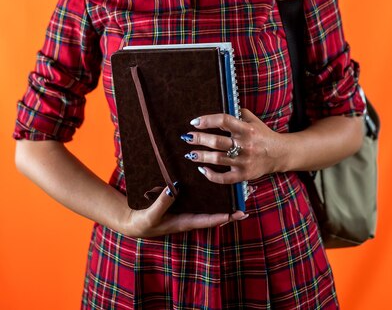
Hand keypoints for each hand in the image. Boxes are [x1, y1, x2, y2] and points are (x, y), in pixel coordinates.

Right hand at [122, 187, 247, 237]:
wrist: (132, 222)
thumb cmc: (142, 222)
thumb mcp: (151, 215)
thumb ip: (162, 203)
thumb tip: (174, 188)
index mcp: (185, 222)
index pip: (208, 220)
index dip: (223, 217)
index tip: (238, 213)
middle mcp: (190, 216)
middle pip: (214, 213)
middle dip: (229, 209)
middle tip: (246, 204)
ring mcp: (186, 209)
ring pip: (209, 205)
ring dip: (222, 200)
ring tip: (237, 192)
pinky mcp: (181, 202)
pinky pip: (199, 198)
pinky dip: (209, 192)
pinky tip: (215, 182)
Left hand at [183, 108, 287, 183]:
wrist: (279, 154)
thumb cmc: (263, 134)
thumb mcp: (253, 119)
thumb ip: (237, 113)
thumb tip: (219, 110)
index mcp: (247, 129)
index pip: (224, 120)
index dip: (208, 120)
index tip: (195, 122)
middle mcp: (245, 145)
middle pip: (217, 141)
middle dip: (199, 139)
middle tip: (187, 137)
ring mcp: (244, 161)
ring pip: (218, 159)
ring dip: (201, 156)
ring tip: (190, 154)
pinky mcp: (244, 175)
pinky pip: (225, 178)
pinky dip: (212, 175)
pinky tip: (202, 170)